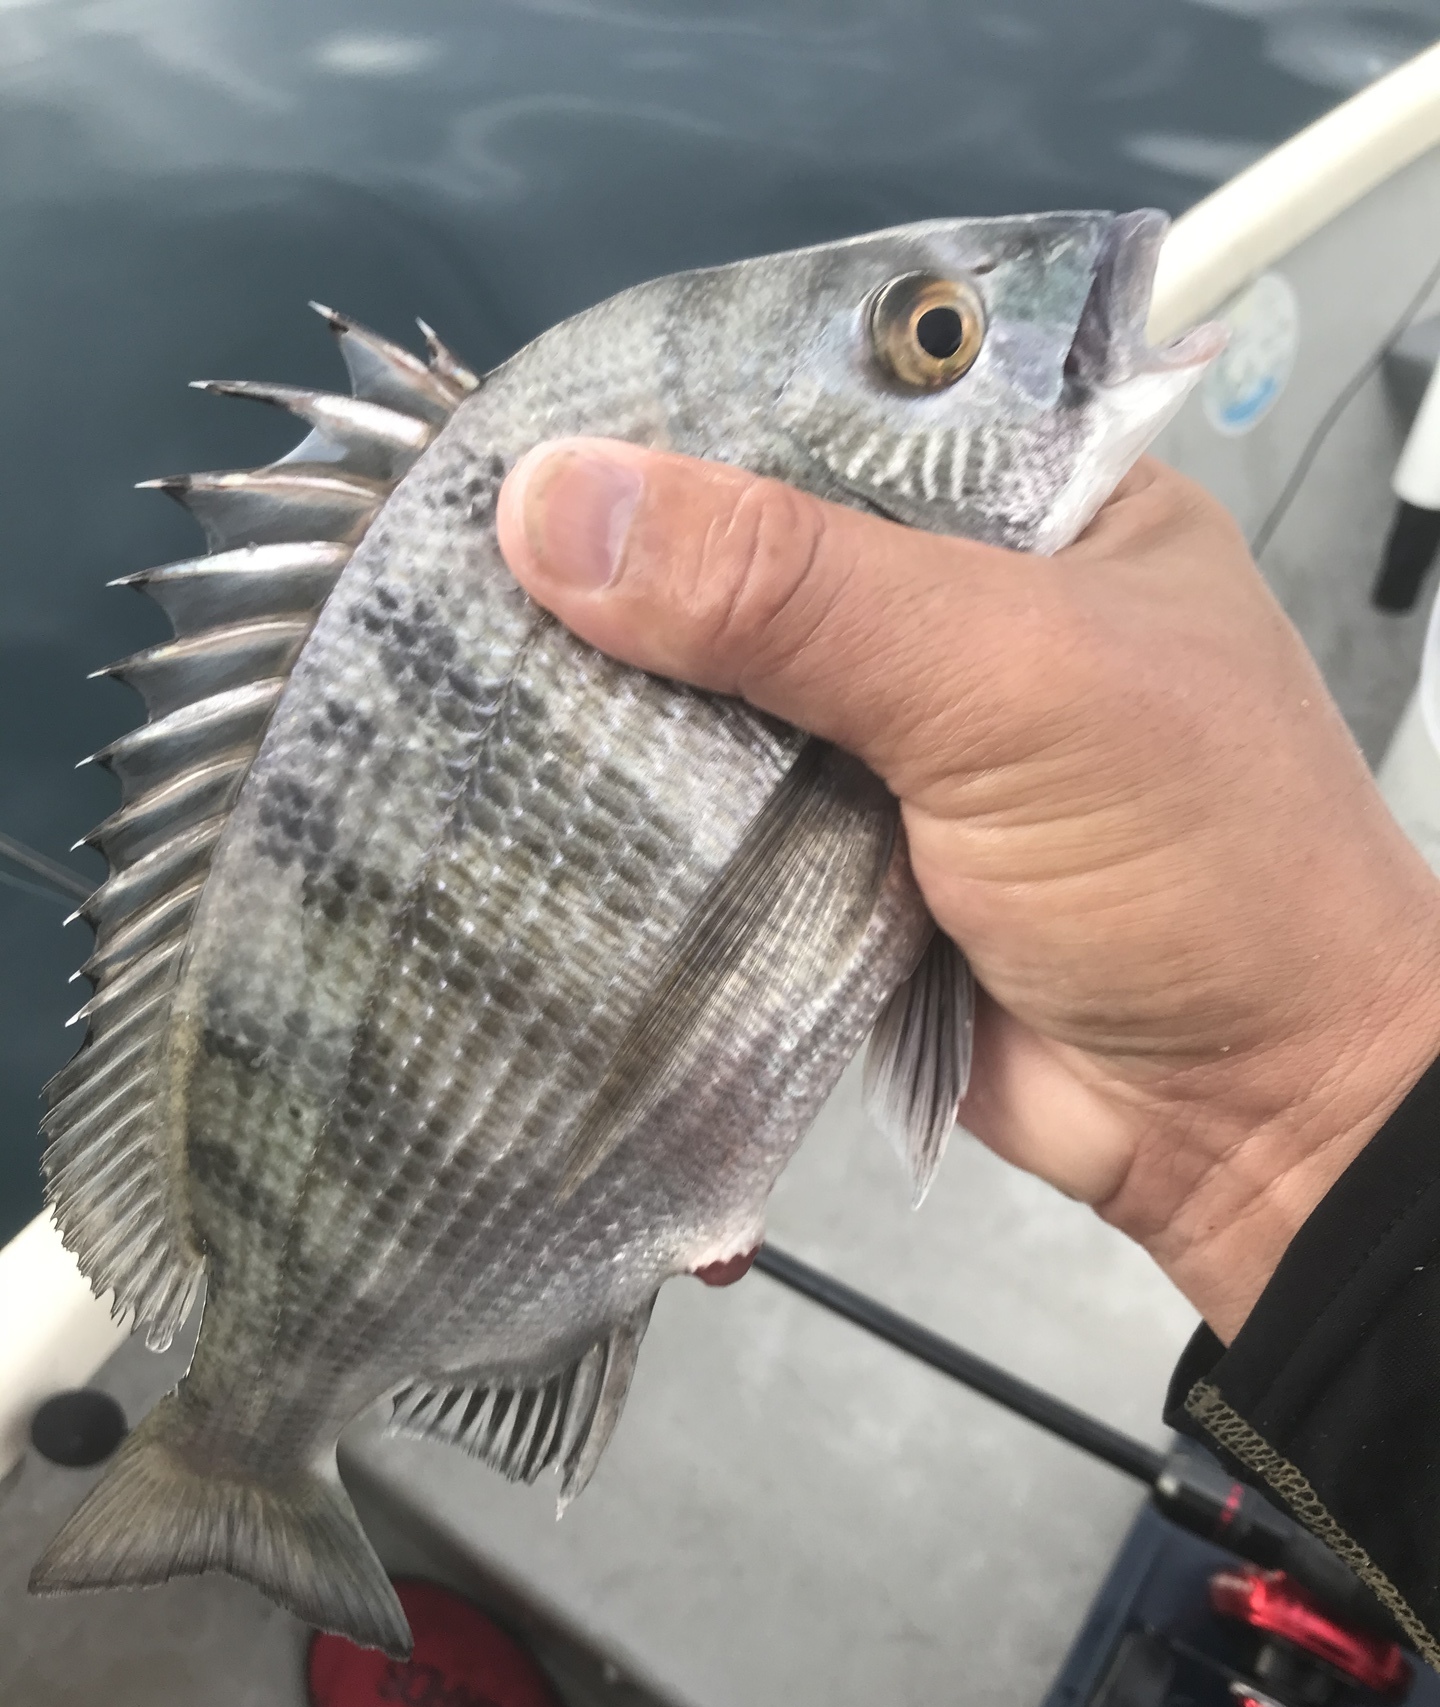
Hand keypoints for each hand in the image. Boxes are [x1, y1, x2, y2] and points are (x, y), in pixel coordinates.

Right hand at [497, 441, 1439, 1340]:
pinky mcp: (841, 864)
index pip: (825, 412)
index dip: (671, 418)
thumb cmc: (1193, 865)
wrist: (1250, 1123)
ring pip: (714, 695)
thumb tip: (550, 504)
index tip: (505, 432)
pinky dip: (635, 818)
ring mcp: (892, 745)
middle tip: (431, 564)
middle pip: (747, 558)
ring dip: (607, 702)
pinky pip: (713, 819)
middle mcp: (955, 609)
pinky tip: (514, 788)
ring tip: (436, 669)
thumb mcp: (1009, 683)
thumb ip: (793, 593)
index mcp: (1035, 503)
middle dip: (614, 574)